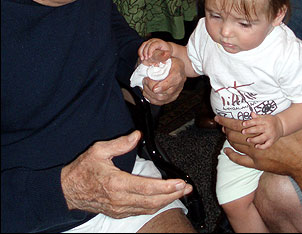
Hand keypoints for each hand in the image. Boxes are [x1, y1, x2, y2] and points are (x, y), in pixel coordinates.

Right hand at [61, 131, 191, 217]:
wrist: (67, 190)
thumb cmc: (82, 170)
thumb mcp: (99, 150)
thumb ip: (120, 143)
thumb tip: (137, 136)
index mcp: (116, 183)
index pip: (147, 188)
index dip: (166, 187)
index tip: (180, 182)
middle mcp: (119, 199)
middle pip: (152, 201)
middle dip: (173, 195)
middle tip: (187, 187)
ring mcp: (119, 208)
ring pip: (148, 208)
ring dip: (166, 201)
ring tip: (180, 192)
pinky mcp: (118, 212)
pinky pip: (140, 211)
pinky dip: (155, 206)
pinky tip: (163, 199)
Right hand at [138, 39, 171, 63]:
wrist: (167, 47)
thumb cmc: (167, 51)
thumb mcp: (168, 53)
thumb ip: (165, 57)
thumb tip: (164, 62)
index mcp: (159, 42)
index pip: (153, 45)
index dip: (150, 50)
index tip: (149, 56)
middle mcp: (154, 40)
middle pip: (147, 44)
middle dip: (145, 52)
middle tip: (146, 59)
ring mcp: (150, 41)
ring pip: (143, 44)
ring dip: (141, 52)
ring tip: (142, 58)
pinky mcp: (147, 43)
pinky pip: (142, 46)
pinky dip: (140, 51)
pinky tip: (141, 57)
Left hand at [143, 56, 186, 104]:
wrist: (176, 68)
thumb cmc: (170, 61)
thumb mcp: (166, 55)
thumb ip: (160, 56)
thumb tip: (161, 56)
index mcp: (178, 72)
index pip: (172, 82)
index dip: (161, 85)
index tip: (150, 82)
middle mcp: (179, 84)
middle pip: (163, 93)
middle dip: (150, 88)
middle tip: (145, 80)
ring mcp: (175, 93)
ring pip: (160, 99)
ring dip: (149, 93)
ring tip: (145, 85)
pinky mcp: (171, 98)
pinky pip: (160, 102)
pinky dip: (151, 98)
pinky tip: (148, 91)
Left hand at [215, 116, 301, 176]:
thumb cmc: (300, 140)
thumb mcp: (289, 123)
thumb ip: (272, 117)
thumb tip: (255, 112)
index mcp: (262, 131)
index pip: (238, 124)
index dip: (226, 120)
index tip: (217, 117)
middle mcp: (256, 143)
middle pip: (234, 134)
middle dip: (226, 128)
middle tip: (220, 123)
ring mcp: (256, 155)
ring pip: (237, 145)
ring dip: (229, 138)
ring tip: (225, 132)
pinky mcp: (258, 165)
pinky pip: (241, 161)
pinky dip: (232, 155)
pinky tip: (226, 151)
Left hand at [243, 112, 283, 148]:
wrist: (282, 125)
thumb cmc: (272, 121)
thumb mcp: (265, 116)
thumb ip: (258, 116)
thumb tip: (251, 113)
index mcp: (266, 121)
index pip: (256, 121)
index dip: (249, 123)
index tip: (243, 124)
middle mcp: (268, 128)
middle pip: (258, 129)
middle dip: (250, 131)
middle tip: (243, 132)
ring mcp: (270, 135)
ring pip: (262, 138)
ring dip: (254, 140)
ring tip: (248, 140)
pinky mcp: (272, 140)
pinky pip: (267, 145)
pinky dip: (262, 147)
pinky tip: (256, 146)